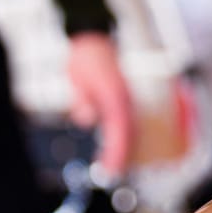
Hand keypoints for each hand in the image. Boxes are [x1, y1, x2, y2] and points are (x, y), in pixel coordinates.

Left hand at [67, 33, 134, 177]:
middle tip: (111, 173)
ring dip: (127, 150)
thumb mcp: (77, 77)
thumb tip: (87, 118)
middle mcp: (126, 101)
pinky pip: (131, 124)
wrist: (93, 39)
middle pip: (130, 136)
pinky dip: (129, 139)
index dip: (117, 154)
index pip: (120, 133)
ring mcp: (129, 100)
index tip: (110, 170)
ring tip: (117, 166)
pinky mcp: (127, 100)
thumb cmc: (85, 58)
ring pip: (133, 131)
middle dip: (122, 157)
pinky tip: (123, 149)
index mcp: (116, 98)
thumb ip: (82, 99)